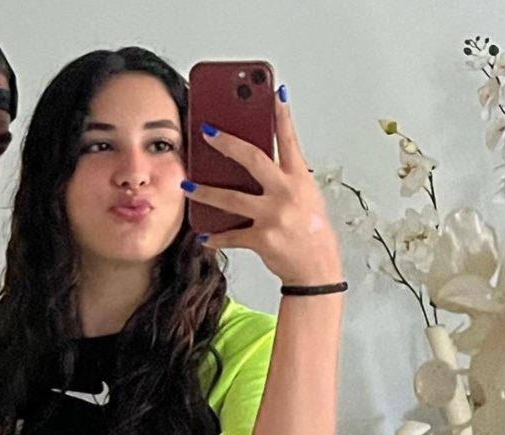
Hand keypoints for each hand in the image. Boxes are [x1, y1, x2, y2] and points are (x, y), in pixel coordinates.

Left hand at [183, 86, 342, 285]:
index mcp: (300, 180)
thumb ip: (284, 180)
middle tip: (207, 131)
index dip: (282, 115)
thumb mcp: (305, 199)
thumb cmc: (312, 234)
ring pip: (232, 198)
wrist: (317, 270)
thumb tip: (258, 163)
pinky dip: (216, 236)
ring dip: (206, 191)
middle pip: (253, 159)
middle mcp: (287, 193)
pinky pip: (231, 234)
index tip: (274, 93)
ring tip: (188, 185)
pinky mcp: (262, 238)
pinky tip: (204, 236)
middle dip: (227, 143)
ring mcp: (274, 215)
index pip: (290, 141)